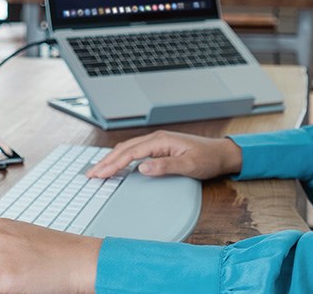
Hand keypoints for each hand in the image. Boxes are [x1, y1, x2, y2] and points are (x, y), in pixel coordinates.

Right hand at [85, 130, 241, 179]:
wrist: (221, 153)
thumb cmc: (208, 159)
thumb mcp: (189, 166)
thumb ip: (165, 166)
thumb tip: (142, 168)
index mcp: (160, 141)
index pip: (130, 153)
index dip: (113, 164)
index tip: (99, 173)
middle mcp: (156, 138)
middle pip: (124, 149)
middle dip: (106, 161)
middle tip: (90, 174)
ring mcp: (157, 142)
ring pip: (128, 149)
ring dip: (112, 159)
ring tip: (98, 170)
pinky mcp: (159, 147)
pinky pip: (135, 151)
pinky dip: (122, 157)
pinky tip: (116, 164)